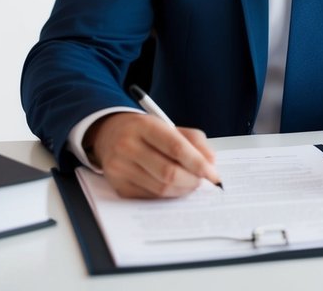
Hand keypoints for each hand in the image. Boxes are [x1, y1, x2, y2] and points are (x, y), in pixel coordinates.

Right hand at [85, 112, 220, 198]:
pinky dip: (167, 194)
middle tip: (203, 181)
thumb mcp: (169, 126)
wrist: (110, 134)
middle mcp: (128, 146)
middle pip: (168, 172)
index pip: (176, 147)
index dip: (198, 163)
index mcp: (145, 126)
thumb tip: (210, 163)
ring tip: (190, 183)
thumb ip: (194, 140)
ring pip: (161, 188)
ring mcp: (120, 167)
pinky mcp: (118, 185)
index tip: (212, 174)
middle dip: (192, 180)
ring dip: (182, 189)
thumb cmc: (146, 131)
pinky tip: (173, 187)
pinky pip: (150, 197)